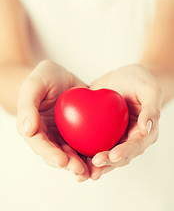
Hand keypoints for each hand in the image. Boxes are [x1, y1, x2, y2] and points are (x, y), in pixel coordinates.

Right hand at [16, 60, 89, 180]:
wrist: (60, 75)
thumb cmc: (44, 77)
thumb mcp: (34, 85)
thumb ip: (28, 106)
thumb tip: (28, 130)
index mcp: (34, 128)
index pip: (40, 145)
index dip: (50, 154)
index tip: (62, 161)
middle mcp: (48, 135)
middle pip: (57, 154)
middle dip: (69, 164)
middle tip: (81, 170)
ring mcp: (63, 134)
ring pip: (71, 153)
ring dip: (81, 163)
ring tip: (93, 171)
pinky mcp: (78, 131)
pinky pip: (85, 143)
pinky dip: (92, 152)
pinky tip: (102, 156)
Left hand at [87, 64, 163, 179]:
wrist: (123, 77)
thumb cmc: (139, 81)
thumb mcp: (149, 90)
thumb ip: (150, 109)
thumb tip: (146, 128)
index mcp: (143, 132)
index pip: (135, 146)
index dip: (125, 152)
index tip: (112, 155)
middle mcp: (128, 138)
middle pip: (118, 156)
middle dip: (106, 163)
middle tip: (94, 164)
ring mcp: (113, 136)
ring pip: (104, 154)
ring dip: (93, 164)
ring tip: (81, 170)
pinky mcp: (100, 132)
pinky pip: (91, 143)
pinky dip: (82, 151)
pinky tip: (71, 154)